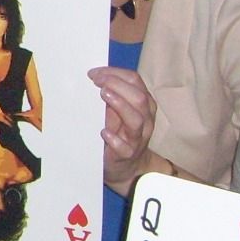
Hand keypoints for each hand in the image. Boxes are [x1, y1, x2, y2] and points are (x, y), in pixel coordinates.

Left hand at [91, 66, 158, 189]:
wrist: (128, 168)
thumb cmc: (121, 133)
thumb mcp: (117, 112)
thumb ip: (111, 96)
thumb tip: (94, 77)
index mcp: (143, 104)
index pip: (135, 82)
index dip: (116, 74)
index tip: (95, 73)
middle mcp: (145, 120)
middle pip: (139, 98)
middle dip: (117, 85)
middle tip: (97, 82)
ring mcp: (137, 138)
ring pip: (136, 120)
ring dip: (120, 105)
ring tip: (104, 95)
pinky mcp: (127, 155)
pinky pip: (125, 147)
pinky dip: (115, 139)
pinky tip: (104, 132)